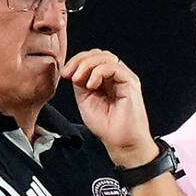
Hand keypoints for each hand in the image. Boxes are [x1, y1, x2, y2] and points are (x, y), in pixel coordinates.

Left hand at [61, 49, 158, 166]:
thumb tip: (74, 70)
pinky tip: (91, 85)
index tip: (65, 73)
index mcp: (105, 80)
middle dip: (80, 60)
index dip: (77, 61)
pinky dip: (99, 72)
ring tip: (79, 80)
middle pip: (98, 54)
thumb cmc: (107, 126)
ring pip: (106, 57)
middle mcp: (116, 76)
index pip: (92, 59)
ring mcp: (124, 78)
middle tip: (69, 74)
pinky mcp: (131, 82)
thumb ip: (81, 83)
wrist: (121, 142)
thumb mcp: (85, 100)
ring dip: (87, 65)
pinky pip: (114, 67)